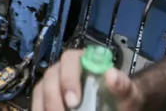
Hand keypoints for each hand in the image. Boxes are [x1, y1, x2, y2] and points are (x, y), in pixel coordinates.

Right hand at [32, 50, 146, 110]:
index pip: (69, 60)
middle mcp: (63, 68)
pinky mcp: (46, 97)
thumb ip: (122, 84)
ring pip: (40, 90)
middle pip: (50, 77)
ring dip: (44, 106)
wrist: (117, 106)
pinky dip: (40, 109)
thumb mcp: (127, 92)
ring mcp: (53, 83)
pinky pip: (38, 103)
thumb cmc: (121, 97)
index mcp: (82, 60)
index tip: (74, 102)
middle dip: (54, 99)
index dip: (68, 79)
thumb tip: (111, 75)